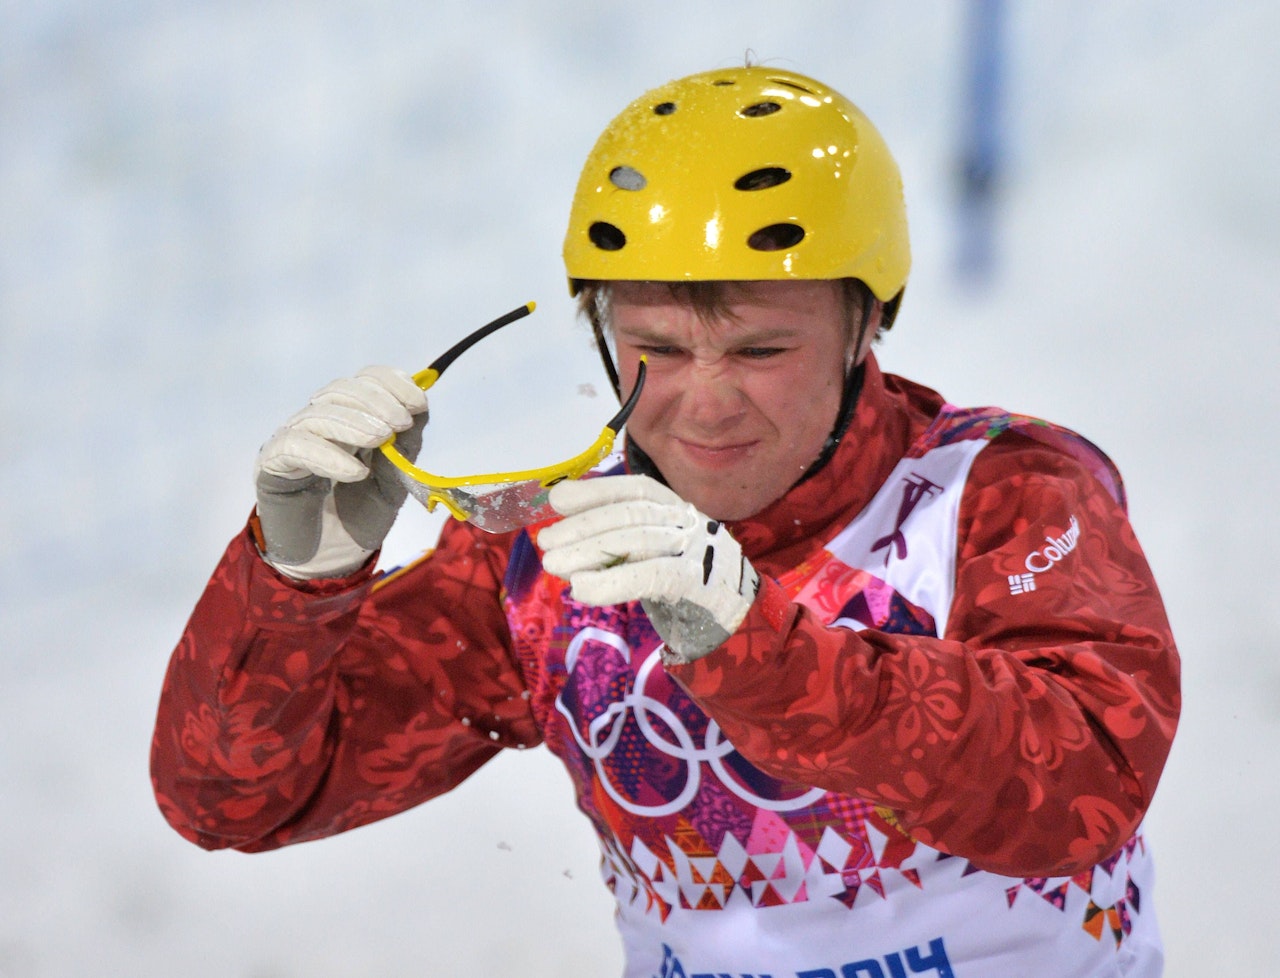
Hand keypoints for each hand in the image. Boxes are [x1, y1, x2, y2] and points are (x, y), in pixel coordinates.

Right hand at [254, 365, 427, 578]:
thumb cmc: (359, 518)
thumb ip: (404, 447)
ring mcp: (293, 440)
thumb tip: (421, 409)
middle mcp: (318, 423)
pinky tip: (356, 472)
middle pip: (340, 391)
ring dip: (355, 423)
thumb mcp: (393, 480)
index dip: (389, 383)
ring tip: (382, 440)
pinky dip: (329, 456)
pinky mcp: (272, 464)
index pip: (363, 382)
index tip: (418, 401)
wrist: (329, 561)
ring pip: (317, 414)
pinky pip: (296, 447)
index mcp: (349, 419)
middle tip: (401, 424)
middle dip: (376, 402)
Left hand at [538, 475, 758, 663]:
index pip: (635, 490)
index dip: (595, 490)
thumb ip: (621, 542)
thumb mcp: (655, 555)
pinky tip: (582, 590)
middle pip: (631, 514)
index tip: (557, 499)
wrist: (737, 626)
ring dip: (588, 552)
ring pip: (636, 542)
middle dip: (583, 526)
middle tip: (546, 542)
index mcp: (678, 510)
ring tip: (554, 565)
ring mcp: (698, 551)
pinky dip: (611, 583)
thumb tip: (564, 538)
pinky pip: (649, 577)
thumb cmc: (686, 588)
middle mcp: (690, 523)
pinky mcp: (699, 584)